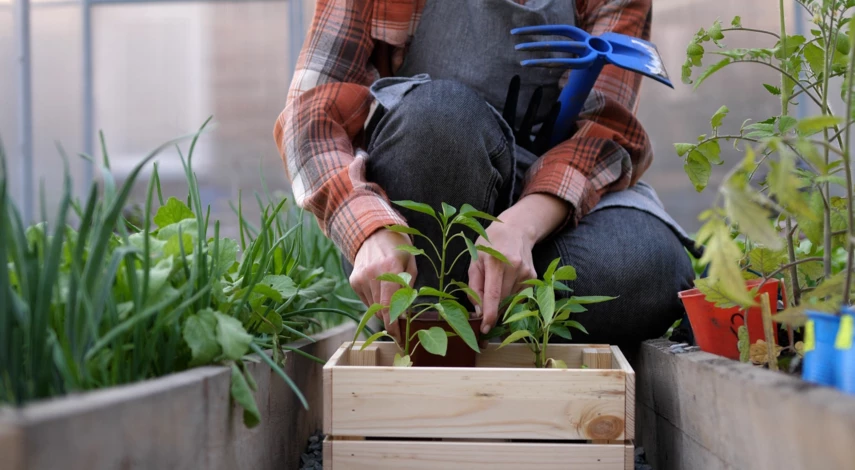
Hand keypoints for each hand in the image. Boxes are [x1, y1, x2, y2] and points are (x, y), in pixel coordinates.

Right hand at [350, 229, 417, 340]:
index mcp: (391, 269)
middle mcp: (373, 275)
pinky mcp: (354, 281)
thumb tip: (404, 314)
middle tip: (400, 324)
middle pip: (381, 310)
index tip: (399, 339)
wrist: (374, 233)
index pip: (390, 306)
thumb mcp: (411, 264)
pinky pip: (366, 301)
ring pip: (373, 307)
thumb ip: (409, 289)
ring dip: (383, 308)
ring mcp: (361, 278)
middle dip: (391, 319)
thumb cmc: (399, 249)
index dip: (393, 326)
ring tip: (389, 294)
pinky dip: (374, 300)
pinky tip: (379, 288)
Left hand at [468, 194, 569, 333]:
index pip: (493, 294)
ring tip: (496, 285)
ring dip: (501, 302)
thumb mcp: (475, 260)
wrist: (515, 229)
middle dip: (493, 311)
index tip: (485, 329)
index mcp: (496, 262)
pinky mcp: (533, 277)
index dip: (489, 314)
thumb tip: (477, 311)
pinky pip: (519, 296)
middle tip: (484, 315)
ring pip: (511, 300)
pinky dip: (510, 296)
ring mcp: (527, 273)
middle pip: (502, 301)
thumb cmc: (490, 244)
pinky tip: (507, 283)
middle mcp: (514, 268)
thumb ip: (474, 287)